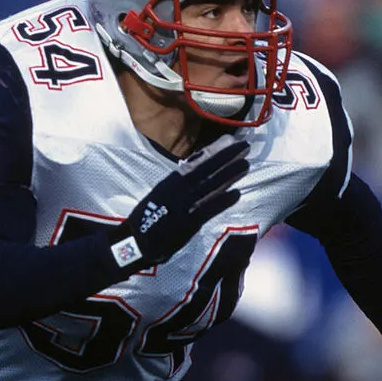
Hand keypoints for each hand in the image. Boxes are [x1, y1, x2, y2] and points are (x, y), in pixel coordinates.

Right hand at [107, 134, 248, 273]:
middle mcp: (178, 189)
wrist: (136, 240)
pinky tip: (236, 193)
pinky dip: (223, 201)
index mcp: (171, 180)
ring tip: (245, 164)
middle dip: (227, 157)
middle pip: (207, 169)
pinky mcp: (188, 222)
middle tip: (245, 146)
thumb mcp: (161, 193)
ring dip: (229, 174)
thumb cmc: (149, 216)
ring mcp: (184, 205)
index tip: (229, 140)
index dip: (215, 150)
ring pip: (211, 186)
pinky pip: (209, 208)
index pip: (197, 161)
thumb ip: (179, 182)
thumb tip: (196, 169)